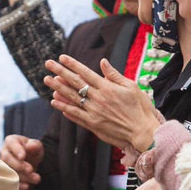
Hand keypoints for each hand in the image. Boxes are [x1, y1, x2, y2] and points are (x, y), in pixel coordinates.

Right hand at [0, 134, 43, 189]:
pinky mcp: (5, 176)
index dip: (17, 150)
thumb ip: (35, 145)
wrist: (31, 162)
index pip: (11, 144)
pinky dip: (18, 185)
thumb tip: (31, 146)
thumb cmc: (32, 151)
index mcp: (11, 141)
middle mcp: (3, 152)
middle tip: (30, 170)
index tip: (23, 157)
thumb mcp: (37, 147)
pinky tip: (27, 186)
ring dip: (22, 176)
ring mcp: (2, 165)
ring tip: (36, 179)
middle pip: (7, 159)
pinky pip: (8, 182)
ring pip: (8, 171)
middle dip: (19, 165)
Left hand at [46, 54, 160, 152]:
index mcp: (108, 88)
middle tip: (48, 64)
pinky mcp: (93, 124)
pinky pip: (75, 115)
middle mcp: (98, 99)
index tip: (61, 57)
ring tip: (47, 79)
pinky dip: (64, 108)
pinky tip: (54, 102)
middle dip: (60, 72)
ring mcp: (94, 112)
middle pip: (75, 83)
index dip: (72, 64)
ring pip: (72, 98)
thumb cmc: (140, 108)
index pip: (86, 73)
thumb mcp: (131, 87)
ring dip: (58, 88)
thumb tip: (102, 62)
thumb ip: (114, 75)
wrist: (143, 132)